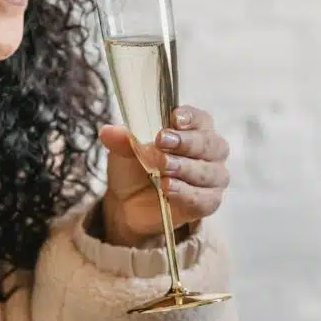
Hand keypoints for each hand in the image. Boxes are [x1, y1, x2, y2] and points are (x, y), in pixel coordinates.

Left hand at [98, 106, 230, 247]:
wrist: (127, 202)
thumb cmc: (135, 166)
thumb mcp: (124, 150)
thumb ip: (123, 140)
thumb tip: (108, 131)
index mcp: (194, 129)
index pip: (201, 119)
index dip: (191, 118)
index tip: (174, 118)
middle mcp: (210, 152)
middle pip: (210, 144)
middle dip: (187, 142)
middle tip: (162, 141)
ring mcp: (212, 178)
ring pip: (211, 172)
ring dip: (186, 168)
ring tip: (163, 168)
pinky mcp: (207, 202)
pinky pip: (205, 198)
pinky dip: (187, 193)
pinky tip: (168, 187)